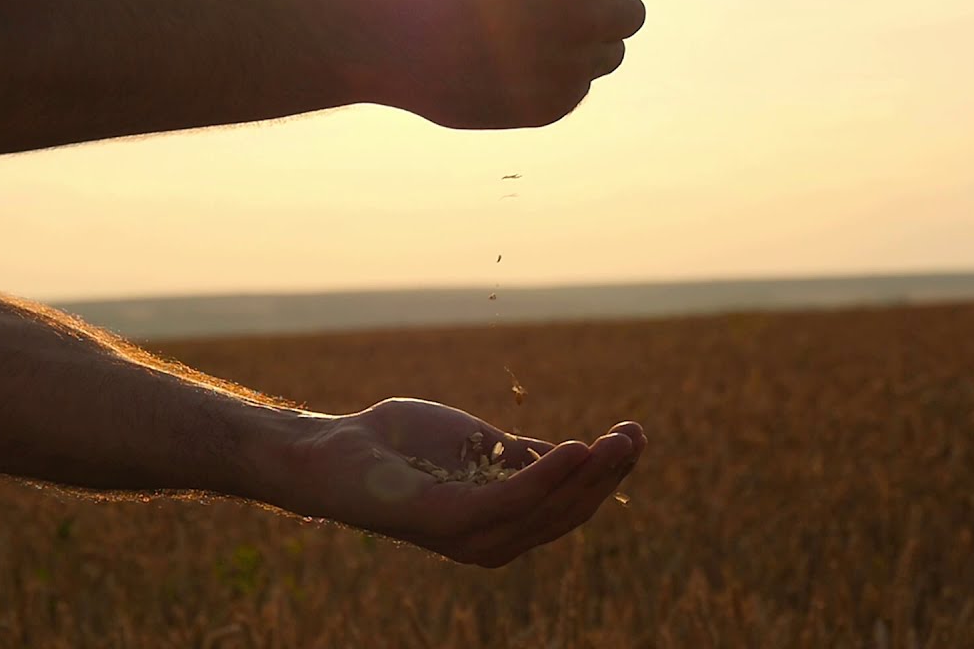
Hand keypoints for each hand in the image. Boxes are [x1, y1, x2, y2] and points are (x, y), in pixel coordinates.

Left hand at [297, 398, 645, 566]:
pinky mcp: (449, 522)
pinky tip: (573, 449)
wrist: (337, 450)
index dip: (606, 472)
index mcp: (501, 523)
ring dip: (589, 473)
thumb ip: (520, 456)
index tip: (634, 433)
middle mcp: (492, 540)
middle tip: (636, 434)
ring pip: (548, 510)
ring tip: (616, 439)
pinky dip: (546, 476)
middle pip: (567, 511)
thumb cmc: (401, 447)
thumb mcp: (477, 445)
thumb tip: (574, 454)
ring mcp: (471, 536)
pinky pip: (511, 501)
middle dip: (608, 474)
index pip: (568, 504)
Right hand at [375, 0, 644, 128]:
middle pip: (631, 15)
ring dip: (587, 43)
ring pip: (611, 55)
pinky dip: (558, 76)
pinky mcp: (549, 107)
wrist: (390, 40)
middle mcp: (583, 20)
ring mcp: (569, 68)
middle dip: (602, 6)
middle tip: (553, 6)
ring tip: (535, 34)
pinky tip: (515, 63)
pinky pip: (577, 88)